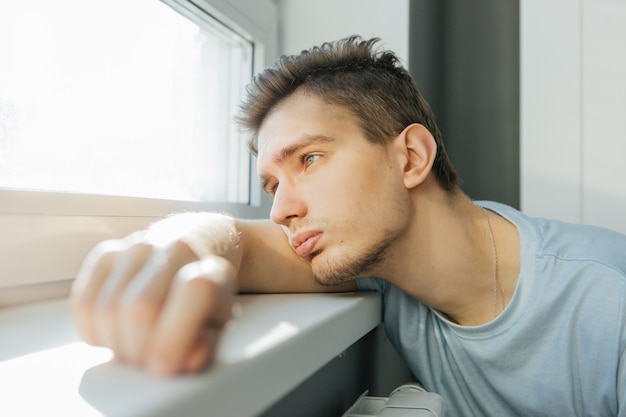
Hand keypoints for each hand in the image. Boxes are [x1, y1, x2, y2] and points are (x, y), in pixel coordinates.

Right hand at [70, 232, 236, 375]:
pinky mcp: (105, 254)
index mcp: (211, 267)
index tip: (162, 369)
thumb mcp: (219, 325)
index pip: (194, 291)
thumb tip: (186, 361)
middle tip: (146, 364)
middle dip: (138, 350)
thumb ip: (206, 344)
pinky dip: (94, 331)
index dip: (174, 337)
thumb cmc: (205, 298)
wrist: (195, 249)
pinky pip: (82, 303)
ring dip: (115, 344)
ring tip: (134, 349)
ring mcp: (135, 248)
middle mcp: (172, 249)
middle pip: (139, 309)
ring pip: (106, 309)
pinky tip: (115, 335)